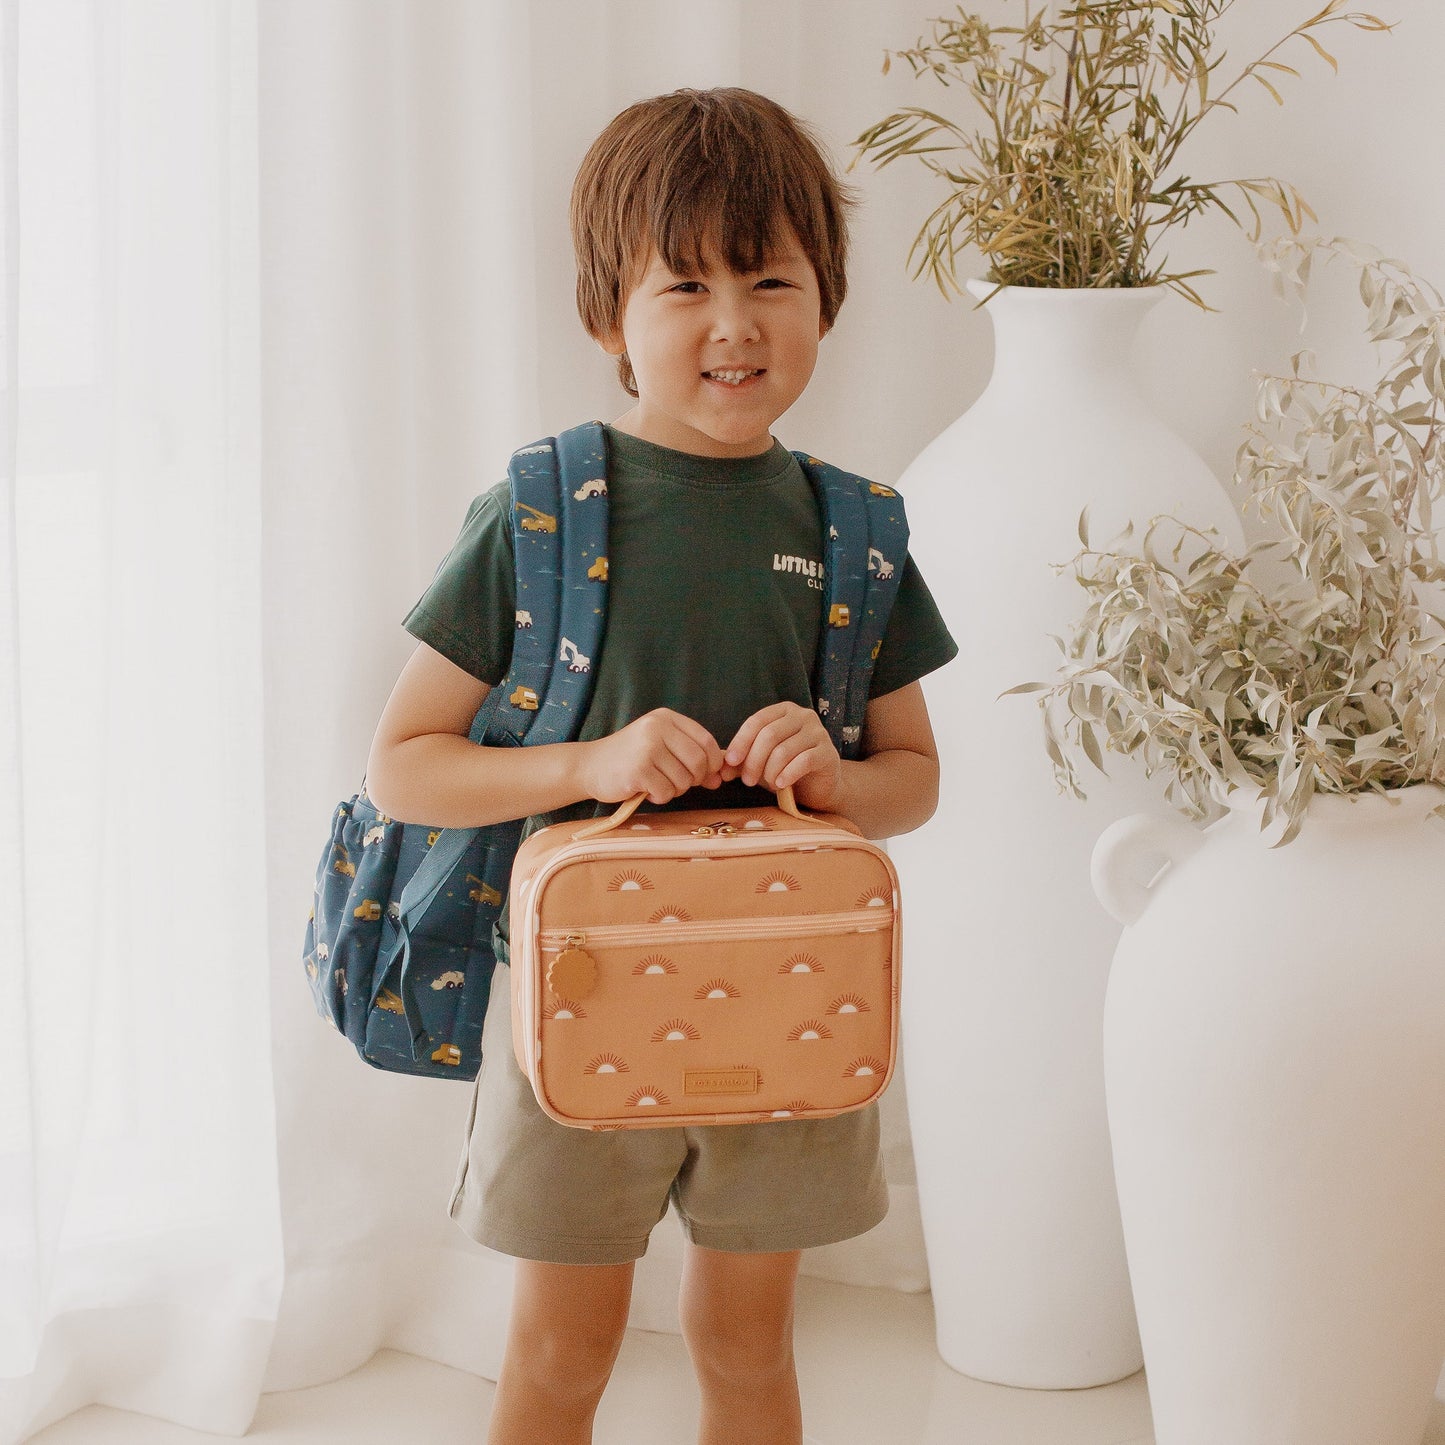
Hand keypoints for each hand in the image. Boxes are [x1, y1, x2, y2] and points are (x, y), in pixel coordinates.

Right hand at [581, 708, 726, 805]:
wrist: (589, 766)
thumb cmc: (630, 758)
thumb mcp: (660, 746)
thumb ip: (690, 757)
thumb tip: (719, 778)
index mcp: (666, 718)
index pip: (706, 740)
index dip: (712, 762)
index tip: (706, 775)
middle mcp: (657, 728)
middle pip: (699, 761)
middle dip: (694, 779)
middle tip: (678, 783)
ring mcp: (647, 748)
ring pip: (684, 780)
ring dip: (674, 790)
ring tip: (656, 784)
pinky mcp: (638, 770)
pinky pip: (666, 792)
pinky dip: (659, 797)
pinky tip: (644, 790)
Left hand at [722, 702, 841, 810]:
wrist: (818, 786)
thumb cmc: (786, 769)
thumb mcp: (760, 763)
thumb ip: (740, 762)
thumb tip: (719, 770)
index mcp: (784, 711)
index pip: (757, 721)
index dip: (741, 741)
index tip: (730, 761)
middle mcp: (803, 716)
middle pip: (769, 735)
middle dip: (753, 760)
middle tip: (747, 780)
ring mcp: (818, 733)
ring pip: (784, 750)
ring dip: (769, 771)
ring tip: (767, 783)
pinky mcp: (828, 753)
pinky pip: (803, 761)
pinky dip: (787, 775)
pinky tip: (781, 785)